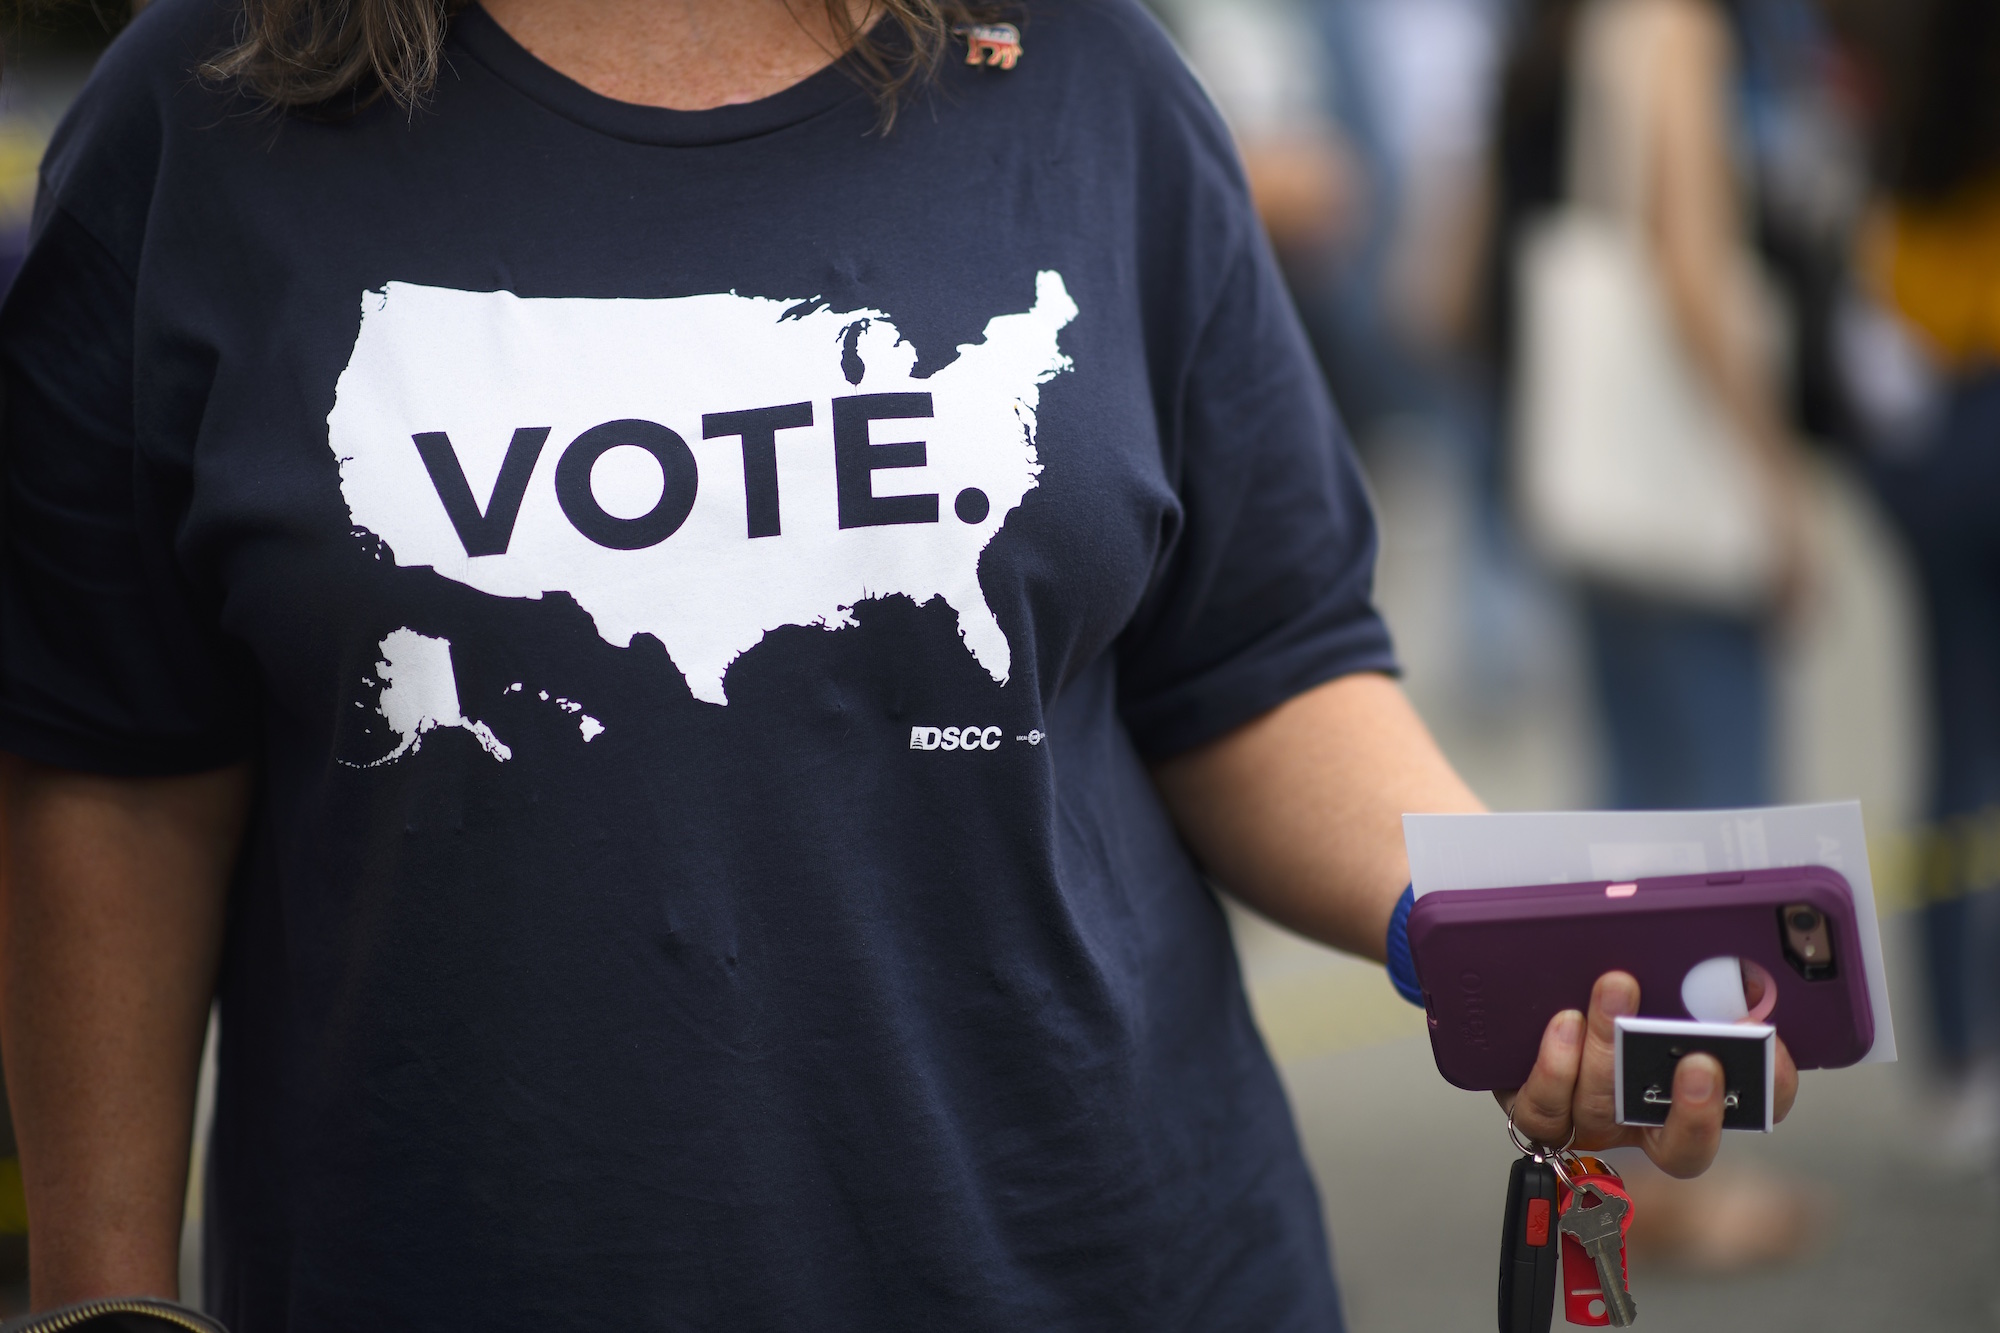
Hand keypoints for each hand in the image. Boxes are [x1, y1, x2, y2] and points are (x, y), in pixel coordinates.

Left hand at [1494, 971, 1798, 1178]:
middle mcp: (1642, 1121)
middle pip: (1678, 1143)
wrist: (1520, 1003)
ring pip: (1603, 1111)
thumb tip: (1745, 967)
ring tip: (1616, 992)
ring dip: (1611, 1053)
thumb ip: (1700, 980)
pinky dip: (1555, 1067)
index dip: (1769, 1091)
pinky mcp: (1539, 1114)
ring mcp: (1589, 1123)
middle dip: (1693, 1107)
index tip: (1774, 1050)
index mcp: (1689, 1092)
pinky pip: (1545, 1110)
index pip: (1750, 1111)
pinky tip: (1563, 1024)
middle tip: (1700, 1060)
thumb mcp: (1662, 978)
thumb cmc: (1598, 981)